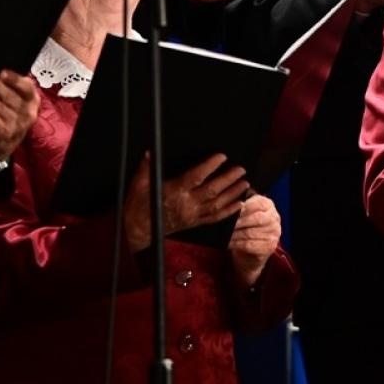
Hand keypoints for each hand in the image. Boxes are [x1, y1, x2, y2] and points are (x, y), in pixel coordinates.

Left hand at [0, 70, 38, 164]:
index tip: (2, 73)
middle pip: (11, 96)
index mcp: (33, 101)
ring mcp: (17, 126)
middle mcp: (28, 114)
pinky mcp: (5, 134)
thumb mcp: (18, 102)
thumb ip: (13, 86)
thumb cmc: (9, 117)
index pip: (27, 87)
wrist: (4, 146)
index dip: (15, 79)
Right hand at [123, 153, 249, 251]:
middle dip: (228, 179)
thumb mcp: (138, 185)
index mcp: (174, 192)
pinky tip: (239, 204)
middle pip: (212, 191)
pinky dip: (228, 212)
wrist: (139, 231)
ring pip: (217, 204)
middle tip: (241, 169)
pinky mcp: (194, 223)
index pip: (196, 177)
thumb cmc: (138, 206)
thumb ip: (145, 168)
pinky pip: (214, 218)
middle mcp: (187, 204)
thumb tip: (150, 152)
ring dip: (233, 193)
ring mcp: (192, 215)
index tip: (221, 157)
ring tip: (245, 183)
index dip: (210, 166)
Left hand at [228, 193, 280, 285]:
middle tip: (224, 223)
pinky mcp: (269, 246)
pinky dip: (237, 244)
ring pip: (251, 233)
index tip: (229, 210)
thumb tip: (228, 206)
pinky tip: (229, 243)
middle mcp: (274, 218)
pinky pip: (250, 245)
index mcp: (268, 204)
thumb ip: (239, 206)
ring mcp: (274, 233)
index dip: (243, 207)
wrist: (252, 247)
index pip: (257, 203)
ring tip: (223, 234)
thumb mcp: (245, 211)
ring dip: (235, 234)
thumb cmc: (246, 224)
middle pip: (256, 218)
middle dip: (238, 221)